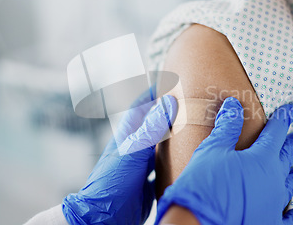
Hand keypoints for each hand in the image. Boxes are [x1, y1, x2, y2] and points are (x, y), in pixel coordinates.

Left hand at [62, 93, 176, 224]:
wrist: (100, 218)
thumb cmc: (110, 184)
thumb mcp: (133, 153)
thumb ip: (151, 129)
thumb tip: (169, 103)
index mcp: (128, 137)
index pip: (140, 107)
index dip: (152, 93)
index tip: (168, 80)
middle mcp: (134, 149)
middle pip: (152, 125)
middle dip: (167, 114)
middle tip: (187, 105)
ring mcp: (139, 167)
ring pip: (158, 147)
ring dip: (172, 138)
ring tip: (191, 130)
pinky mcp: (145, 184)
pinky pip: (162, 168)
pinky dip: (173, 163)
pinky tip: (185, 163)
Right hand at [156, 97, 292, 224]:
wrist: (200, 224)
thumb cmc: (205, 187)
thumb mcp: (212, 150)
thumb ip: (226, 128)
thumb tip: (233, 106)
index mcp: (263, 159)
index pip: (276, 133)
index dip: (283, 120)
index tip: (290, 111)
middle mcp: (274, 181)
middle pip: (289, 157)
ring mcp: (274, 205)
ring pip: (291, 186)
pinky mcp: (269, 224)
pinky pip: (287, 219)